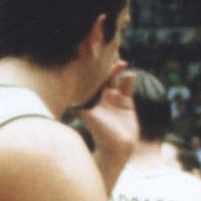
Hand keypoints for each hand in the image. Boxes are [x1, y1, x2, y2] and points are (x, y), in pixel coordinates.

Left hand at [76, 64, 136, 186]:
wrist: (116, 148)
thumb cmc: (99, 133)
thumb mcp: (88, 117)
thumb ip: (81, 105)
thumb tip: (70, 97)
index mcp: (89, 98)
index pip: (89, 79)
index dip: (91, 68)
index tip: (93, 57)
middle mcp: (100, 97)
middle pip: (102, 76)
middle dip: (105, 65)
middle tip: (108, 53)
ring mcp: (113, 99)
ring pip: (116, 79)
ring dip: (118, 69)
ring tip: (120, 61)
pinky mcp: (126, 102)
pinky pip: (127, 87)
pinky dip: (129, 79)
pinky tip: (130, 74)